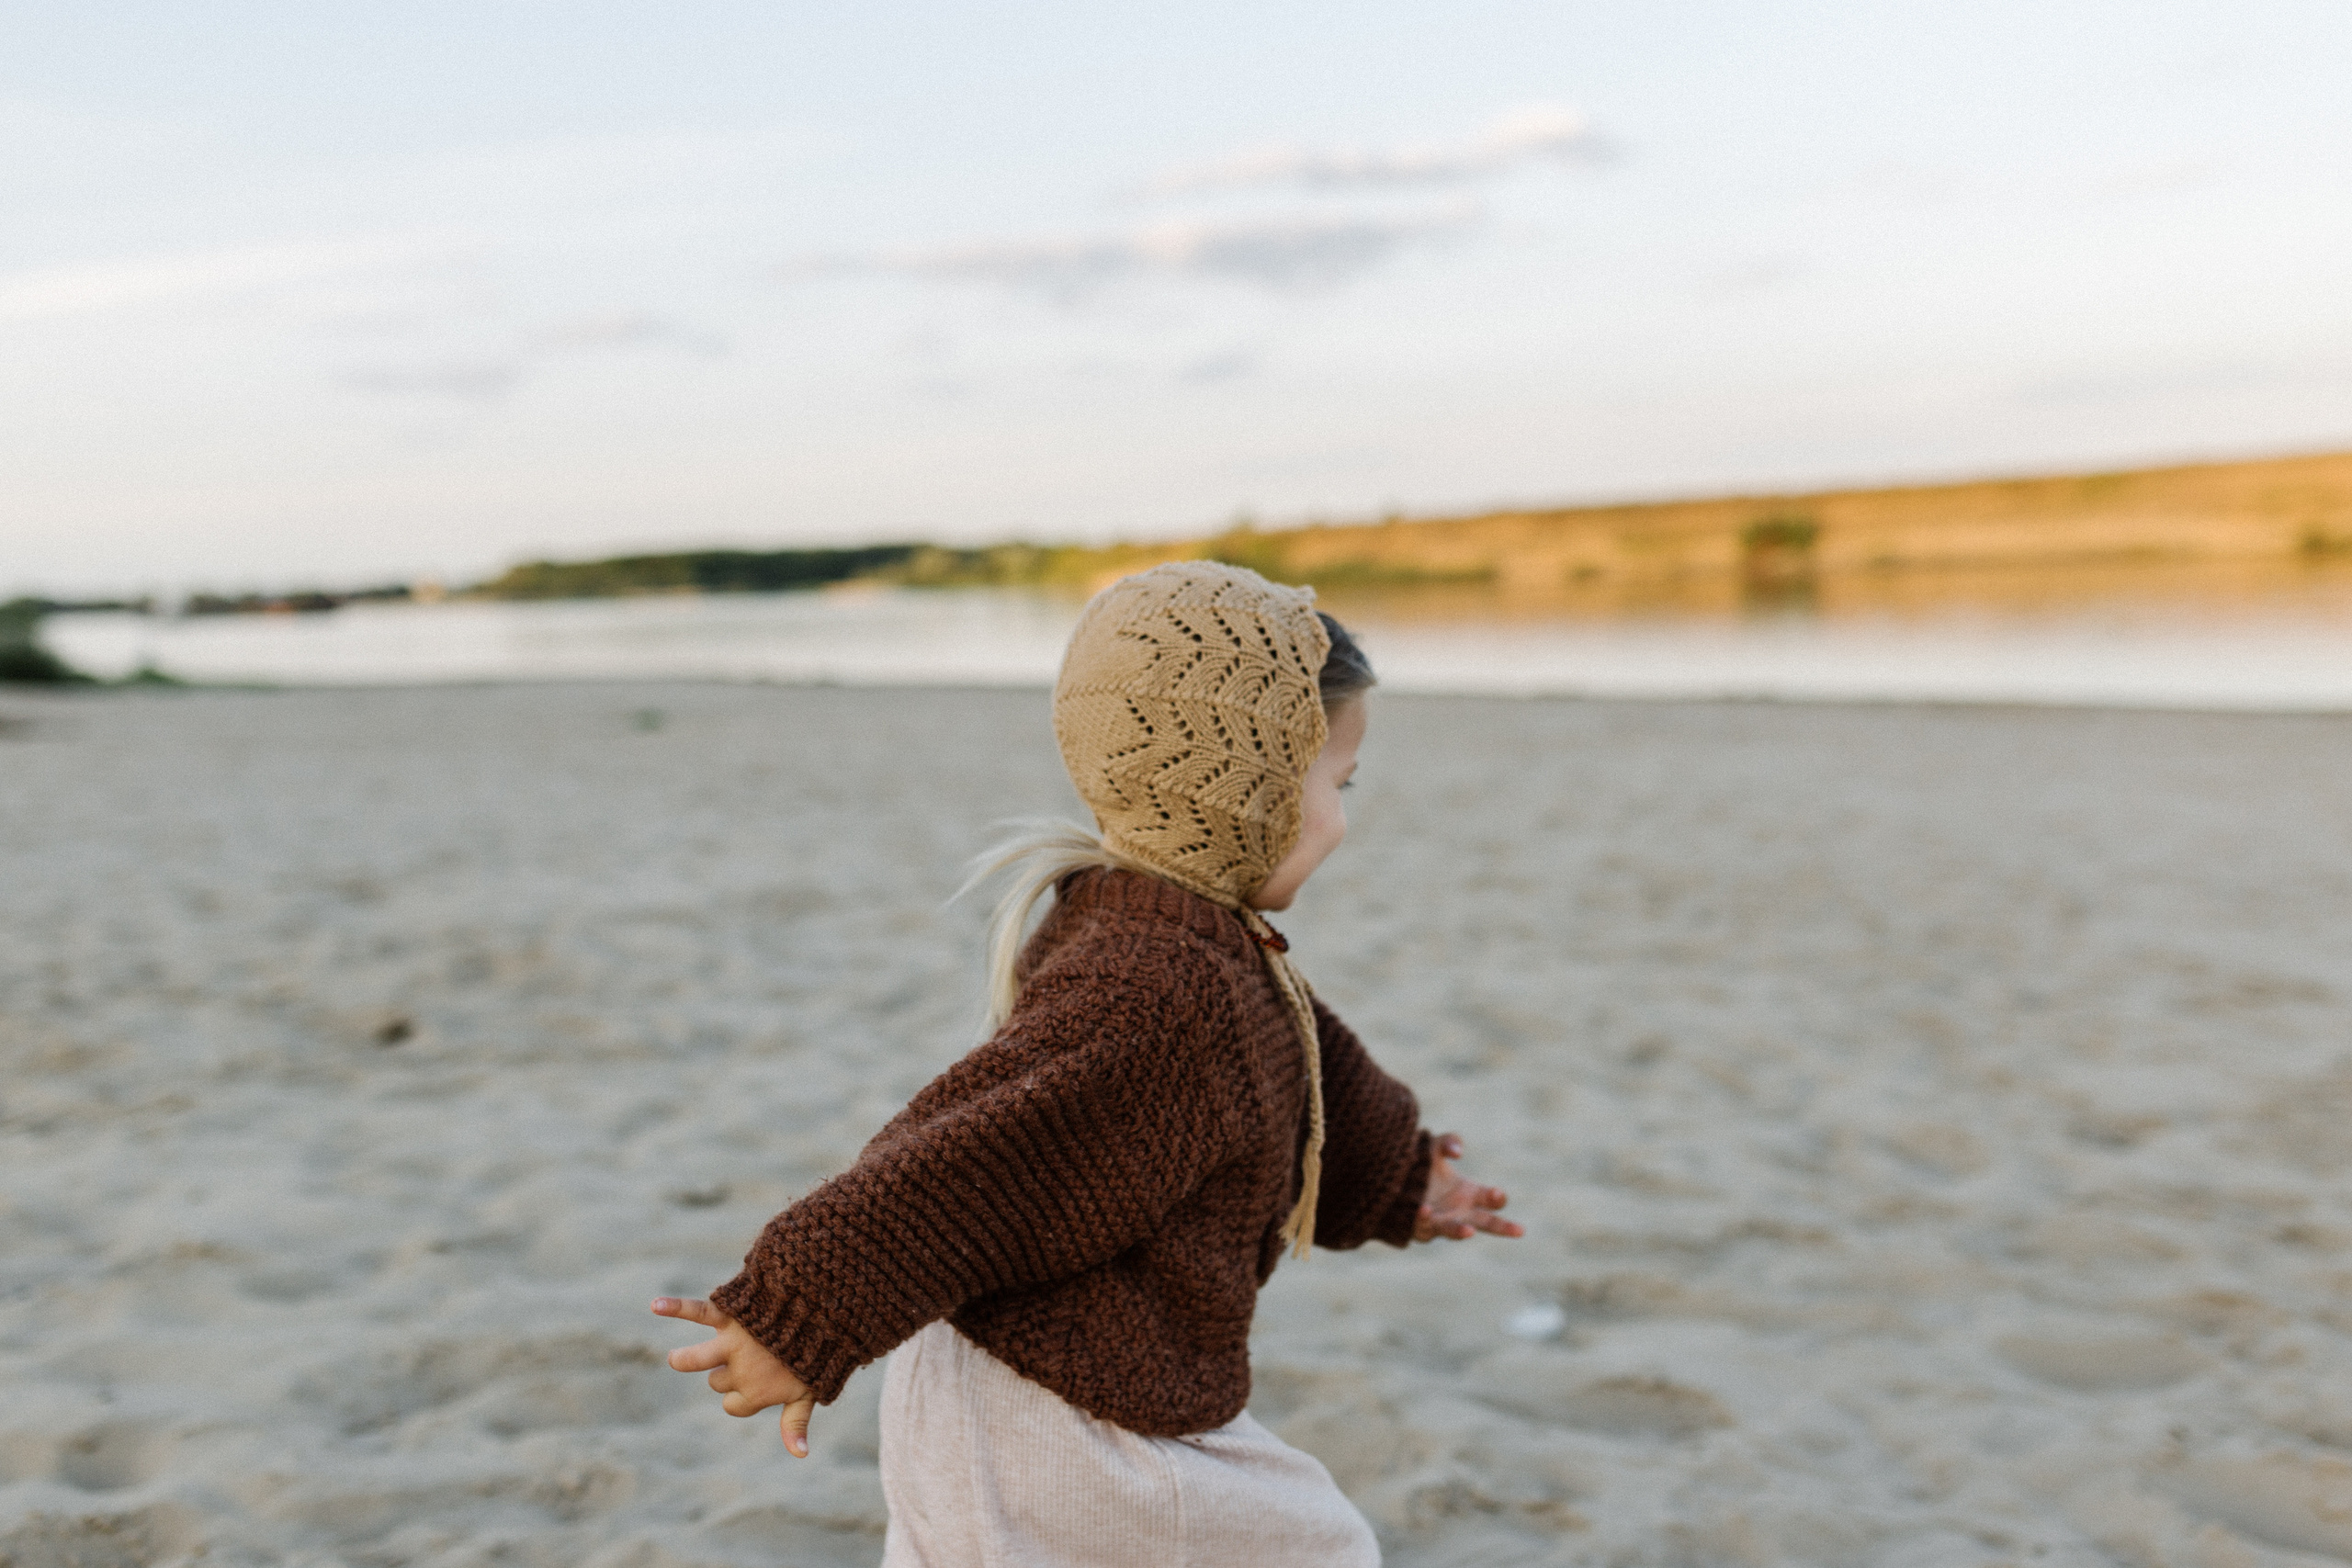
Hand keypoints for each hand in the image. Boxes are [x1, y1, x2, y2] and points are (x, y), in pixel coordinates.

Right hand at [652, 1297, 816, 1456]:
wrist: (823, 1312)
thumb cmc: (817, 1356)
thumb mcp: (809, 1393)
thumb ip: (795, 1423)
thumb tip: (800, 1456)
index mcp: (757, 1393)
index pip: (732, 1406)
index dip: (742, 1398)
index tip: (759, 1382)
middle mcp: (739, 1371)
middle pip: (717, 1381)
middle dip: (727, 1373)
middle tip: (751, 1356)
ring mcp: (731, 1343)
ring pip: (695, 1359)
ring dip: (685, 1359)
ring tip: (677, 1359)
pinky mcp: (728, 1316)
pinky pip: (698, 1312)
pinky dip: (675, 1306)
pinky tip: (656, 1305)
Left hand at [1412, 1133, 1523, 1242]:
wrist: (1390, 1180)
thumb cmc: (1419, 1164)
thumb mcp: (1433, 1147)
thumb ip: (1448, 1141)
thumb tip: (1458, 1153)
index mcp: (1469, 1193)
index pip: (1492, 1199)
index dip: (1496, 1197)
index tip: (1496, 1193)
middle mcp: (1459, 1211)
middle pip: (1486, 1223)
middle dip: (1502, 1226)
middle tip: (1519, 1230)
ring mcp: (1441, 1222)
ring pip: (1454, 1231)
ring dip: (1460, 1231)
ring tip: (1468, 1231)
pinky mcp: (1420, 1227)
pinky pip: (1423, 1227)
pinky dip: (1424, 1219)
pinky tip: (1424, 1209)